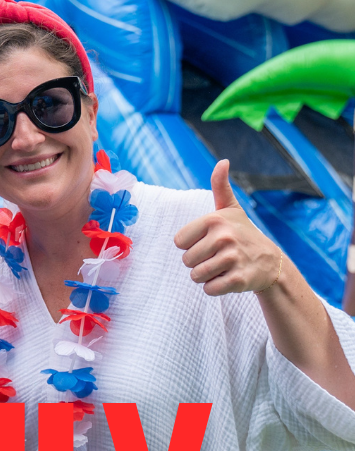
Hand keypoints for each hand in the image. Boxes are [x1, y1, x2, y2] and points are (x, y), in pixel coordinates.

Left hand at [174, 160, 282, 295]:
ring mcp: (232, 259)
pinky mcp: (239, 280)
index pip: (179, 242)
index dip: (191, 245)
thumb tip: (222, 161)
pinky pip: (209, 289)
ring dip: (206, 276)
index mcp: (214, 220)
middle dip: (198, 263)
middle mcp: (223, 237)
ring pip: (196, 276)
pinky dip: (215, 288)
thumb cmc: (242, 233)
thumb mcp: (230, 209)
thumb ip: (221, 186)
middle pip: (186, 261)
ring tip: (223, 267)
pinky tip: (229, 279)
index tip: (208, 242)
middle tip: (217, 257)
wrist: (271, 262)